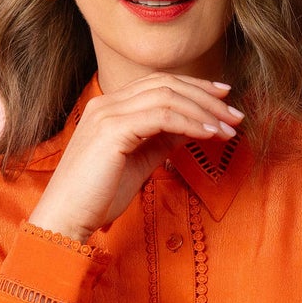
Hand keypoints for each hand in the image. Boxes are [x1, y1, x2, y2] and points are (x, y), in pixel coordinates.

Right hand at [29, 73, 244, 240]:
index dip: (194, 87)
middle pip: (166, 83)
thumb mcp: (139, 162)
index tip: (223, 98)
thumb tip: (194, 126)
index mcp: (109, 108)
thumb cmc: (98, 197)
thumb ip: (162, 140)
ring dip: (204, 111)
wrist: (66, 219)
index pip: (158, 84)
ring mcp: (107, 114)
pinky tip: (209, 134)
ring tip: (228, 128)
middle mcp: (106, 103)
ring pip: (167, 96)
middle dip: (206, 96)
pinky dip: (190, 123)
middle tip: (235, 113)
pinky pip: (162, 116)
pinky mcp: (112, 131)